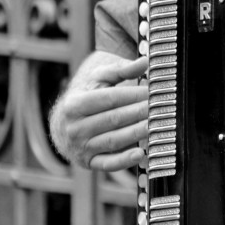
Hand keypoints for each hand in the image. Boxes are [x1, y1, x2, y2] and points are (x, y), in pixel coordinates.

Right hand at [49, 52, 148, 170]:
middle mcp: (75, 127)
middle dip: (139, 113)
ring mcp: (81, 147)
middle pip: (114, 119)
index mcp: (75, 104)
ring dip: (136, 134)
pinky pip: (108, 164)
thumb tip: (145, 61)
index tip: (153, 92)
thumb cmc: (86, 98)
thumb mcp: (97, 81)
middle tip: (161, 108)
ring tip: (156, 126)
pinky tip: (141, 154)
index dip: (133, 95)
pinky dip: (124, 161)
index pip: (109, 99)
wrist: (62, 127)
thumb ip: (121, 70)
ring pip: (113, 140)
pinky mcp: (89, 162)